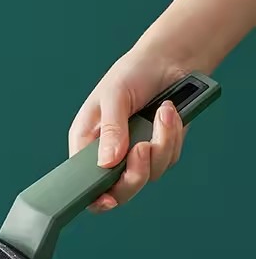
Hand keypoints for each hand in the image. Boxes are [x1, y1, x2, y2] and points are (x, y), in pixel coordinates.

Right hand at [68, 49, 189, 212]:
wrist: (169, 59)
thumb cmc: (132, 72)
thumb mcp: (113, 96)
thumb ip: (111, 131)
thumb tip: (107, 162)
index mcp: (86, 145)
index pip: (85, 183)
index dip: (95, 197)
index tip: (108, 199)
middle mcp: (109, 157)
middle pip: (119, 191)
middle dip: (135, 174)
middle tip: (144, 148)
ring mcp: (135, 157)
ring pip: (148, 175)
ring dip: (161, 145)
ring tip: (162, 112)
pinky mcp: (160, 153)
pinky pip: (168, 160)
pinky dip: (172, 137)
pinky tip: (169, 114)